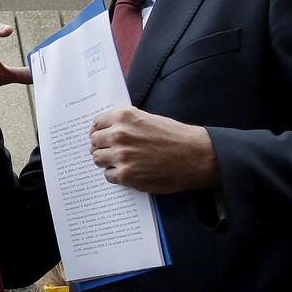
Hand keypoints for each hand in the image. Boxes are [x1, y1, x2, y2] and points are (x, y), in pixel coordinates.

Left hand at [89, 107, 219, 192]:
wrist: (197, 156)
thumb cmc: (176, 136)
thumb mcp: (148, 118)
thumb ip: (126, 123)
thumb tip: (106, 130)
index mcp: (124, 117)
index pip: (97, 124)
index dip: (99, 131)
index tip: (101, 136)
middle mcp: (119, 134)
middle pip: (94, 142)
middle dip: (101, 147)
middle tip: (110, 152)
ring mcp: (121, 156)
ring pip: (97, 159)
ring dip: (106, 161)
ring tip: (120, 162)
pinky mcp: (126, 175)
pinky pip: (108, 175)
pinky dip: (116, 175)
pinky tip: (129, 172)